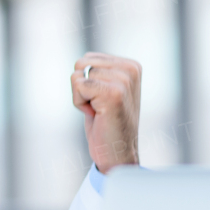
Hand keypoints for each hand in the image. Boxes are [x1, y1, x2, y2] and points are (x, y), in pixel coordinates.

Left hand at [71, 53, 141, 173]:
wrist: (117, 152)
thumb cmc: (107, 123)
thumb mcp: (106, 90)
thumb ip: (100, 71)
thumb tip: (82, 61)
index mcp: (131, 65)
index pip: (88, 57)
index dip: (86, 80)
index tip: (102, 99)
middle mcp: (130, 69)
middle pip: (82, 63)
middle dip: (81, 86)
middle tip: (98, 106)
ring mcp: (123, 80)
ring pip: (78, 75)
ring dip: (80, 97)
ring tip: (99, 110)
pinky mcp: (113, 93)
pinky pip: (78, 86)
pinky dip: (79, 104)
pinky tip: (96, 115)